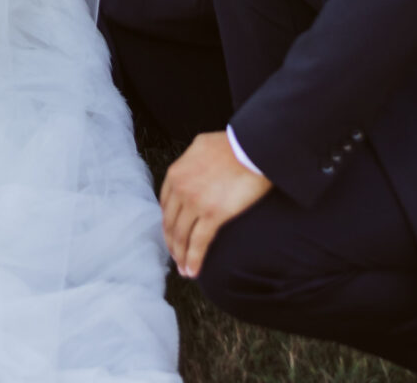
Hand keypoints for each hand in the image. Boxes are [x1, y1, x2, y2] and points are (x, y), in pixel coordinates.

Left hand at [160, 131, 270, 279]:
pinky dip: (193, 260)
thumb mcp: (200, 147)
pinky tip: (193, 271)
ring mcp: (195, 202)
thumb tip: (189, 171)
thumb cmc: (231, 144)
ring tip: (184, 269)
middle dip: (172, 244)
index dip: (168, 223)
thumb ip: (189, 162)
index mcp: (176, 172)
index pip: (165, 205)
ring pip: (182, 236)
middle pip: (171, 223)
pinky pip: (198, 243)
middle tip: (176, 258)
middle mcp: (180, 188)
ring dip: (181, 256)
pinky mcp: (213, 215)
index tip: (172, 235)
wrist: (251, 147)